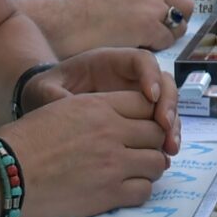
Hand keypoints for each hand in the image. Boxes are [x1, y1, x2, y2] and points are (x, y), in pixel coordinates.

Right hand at [0, 89, 175, 216]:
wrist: (5, 175)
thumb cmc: (25, 141)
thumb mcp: (61, 109)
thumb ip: (95, 110)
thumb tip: (117, 121)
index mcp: (98, 106)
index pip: (146, 104)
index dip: (148, 116)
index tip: (140, 128)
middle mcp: (112, 131)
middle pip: (156, 133)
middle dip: (152, 143)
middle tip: (139, 152)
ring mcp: (114, 164)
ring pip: (157, 163)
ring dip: (148, 168)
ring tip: (133, 172)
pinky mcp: (109, 194)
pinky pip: (145, 191)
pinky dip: (138, 191)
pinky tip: (123, 190)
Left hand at [37, 48, 182, 151]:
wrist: (45, 104)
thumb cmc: (46, 90)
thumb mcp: (44, 89)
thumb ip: (54, 96)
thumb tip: (64, 107)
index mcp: (109, 62)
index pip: (141, 61)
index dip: (150, 76)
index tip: (149, 97)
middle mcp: (129, 78)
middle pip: (163, 83)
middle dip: (169, 104)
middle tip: (165, 127)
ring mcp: (137, 99)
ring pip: (166, 106)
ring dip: (172, 125)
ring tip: (170, 148)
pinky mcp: (139, 119)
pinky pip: (159, 126)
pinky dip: (165, 139)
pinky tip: (164, 155)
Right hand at [80, 0, 196, 51]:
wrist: (67, 21)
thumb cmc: (87, 12)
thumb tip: (164, 10)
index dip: (178, 7)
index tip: (169, 19)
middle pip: (187, 4)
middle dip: (179, 21)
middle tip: (162, 33)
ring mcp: (152, 6)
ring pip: (180, 24)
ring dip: (169, 35)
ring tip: (147, 41)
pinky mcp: (147, 26)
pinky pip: (167, 41)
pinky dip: (156, 47)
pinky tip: (137, 46)